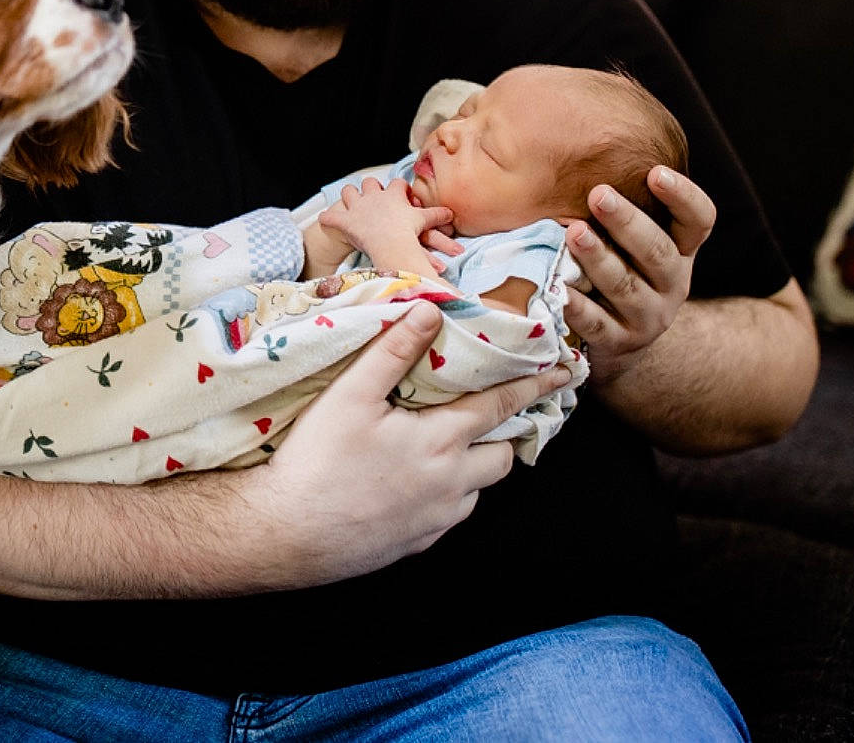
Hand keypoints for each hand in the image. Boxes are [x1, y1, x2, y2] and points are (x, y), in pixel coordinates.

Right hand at [247, 302, 571, 583]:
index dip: (533, 385)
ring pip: (479, 488)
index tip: (564, 372)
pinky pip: (451, 514)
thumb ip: (392, 350)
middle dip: (510, 432)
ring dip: (478, 464)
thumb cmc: (316, 460)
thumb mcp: (349, 395)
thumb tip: (429, 310)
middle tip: (506, 414)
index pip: (500, 405)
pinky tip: (423, 481)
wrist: (288, 534)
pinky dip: (451, 492)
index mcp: (440, 441)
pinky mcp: (418, 543)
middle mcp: (451, 483)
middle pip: (503, 456)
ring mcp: (436, 519)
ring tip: (457, 445)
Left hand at [320, 178, 452, 262]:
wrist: (391, 243)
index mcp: (393, 194)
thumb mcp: (425, 221)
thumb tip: (452, 214)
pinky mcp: (345, 221)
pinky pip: (331, 217)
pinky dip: (328, 219)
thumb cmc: (408, 231)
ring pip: (348, 192)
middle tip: (373, 193)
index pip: (397, 184)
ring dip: (349, 196)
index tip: (401, 192)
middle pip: (370, 182)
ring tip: (350, 200)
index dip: (399, 188)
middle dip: (371, 187)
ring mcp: (357, 207)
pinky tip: (326, 219)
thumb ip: (437, 215)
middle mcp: (373, 196)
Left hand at [563, 166, 714, 388]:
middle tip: (599, 194)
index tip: (655, 172)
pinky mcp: (619, 342)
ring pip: (626, 285)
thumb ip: (619, 202)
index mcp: (679, 250)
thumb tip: (575, 136)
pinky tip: (558, 289)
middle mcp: (672, 281)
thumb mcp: (631, 239)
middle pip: (658, 251)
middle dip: (628, 222)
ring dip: (600, 258)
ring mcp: (648, 315)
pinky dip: (577, 306)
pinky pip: (597, 324)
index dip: (683, 197)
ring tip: (574, 233)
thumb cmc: (618, 268)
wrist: (620, 342)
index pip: (698, 220)